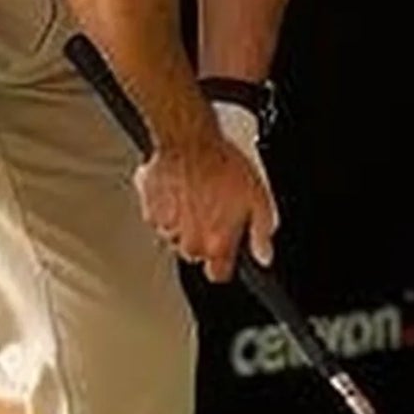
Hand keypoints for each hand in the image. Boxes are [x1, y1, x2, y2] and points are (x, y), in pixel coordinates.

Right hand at [139, 127, 279, 279]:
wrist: (190, 139)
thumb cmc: (224, 165)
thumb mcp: (259, 198)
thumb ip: (262, 232)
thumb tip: (264, 254)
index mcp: (216, 243)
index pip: (218, 275)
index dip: (225, 265)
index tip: (227, 256)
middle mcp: (188, 240)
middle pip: (197, 253)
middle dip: (205, 237)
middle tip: (214, 211)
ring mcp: (166, 225)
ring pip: (177, 235)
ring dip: (186, 221)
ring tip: (197, 194)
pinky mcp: (149, 207)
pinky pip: (159, 216)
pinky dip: (168, 206)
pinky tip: (181, 188)